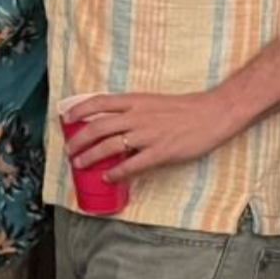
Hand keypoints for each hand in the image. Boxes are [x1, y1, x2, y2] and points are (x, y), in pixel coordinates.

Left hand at [63, 90, 240, 182]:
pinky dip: (117, 172)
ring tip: (80, 164)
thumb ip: (132, 110)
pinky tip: (108, 177)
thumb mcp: (152, 102)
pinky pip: (133, 164)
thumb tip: (111, 122)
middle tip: (69, 151)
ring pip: (109, 146)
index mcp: (135, 101)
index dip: (79, 110)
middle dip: (78, 140)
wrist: (213, 113)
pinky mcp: (161, 151)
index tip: (66, 118)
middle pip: (97, 127)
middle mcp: (137, 116)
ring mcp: (148, 134)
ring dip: (90, 157)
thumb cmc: (184, 108)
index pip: (98, 102)